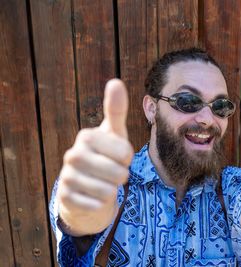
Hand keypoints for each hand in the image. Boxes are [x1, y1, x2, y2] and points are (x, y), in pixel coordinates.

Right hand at [56, 79, 132, 235]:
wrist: (87, 187)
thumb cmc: (106, 156)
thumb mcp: (114, 134)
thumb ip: (116, 110)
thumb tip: (115, 81)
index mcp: (87, 136)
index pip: (125, 152)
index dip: (127, 158)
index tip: (119, 156)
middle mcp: (73, 155)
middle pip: (118, 173)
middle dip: (122, 176)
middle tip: (113, 172)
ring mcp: (66, 177)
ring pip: (108, 191)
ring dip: (112, 191)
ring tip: (105, 184)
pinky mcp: (65, 198)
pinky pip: (95, 205)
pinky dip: (101, 204)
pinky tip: (94, 197)